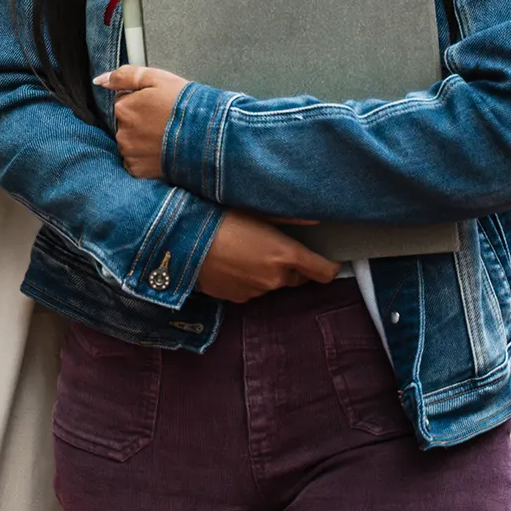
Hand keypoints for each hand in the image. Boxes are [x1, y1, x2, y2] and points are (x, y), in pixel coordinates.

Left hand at [94, 65, 189, 179]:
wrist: (209, 137)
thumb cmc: (185, 106)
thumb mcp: (156, 78)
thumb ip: (124, 76)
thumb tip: (100, 80)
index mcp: (123, 108)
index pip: (123, 102)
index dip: (141, 102)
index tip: (156, 105)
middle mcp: (122, 133)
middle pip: (124, 124)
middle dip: (140, 122)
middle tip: (162, 121)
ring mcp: (130, 153)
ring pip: (130, 143)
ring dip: (142, 140)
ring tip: (164, 136)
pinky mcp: (139, 171)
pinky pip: (136, 161)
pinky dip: (146, 157)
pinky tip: (161, 150)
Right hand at [197, 210, 341, 301]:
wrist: (180, 242)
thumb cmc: (218, 217)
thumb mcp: (255, 210)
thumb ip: (289, 218)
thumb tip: (317, 218)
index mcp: (285, 255)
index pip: (323, 272)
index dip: (329, 266)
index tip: (328, 258)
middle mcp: (275, 279)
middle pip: (297, 277)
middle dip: (291, 266)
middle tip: (274, 245)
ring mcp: (255, 292)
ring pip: (272, 283)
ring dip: (267, 272)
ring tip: (246, 250)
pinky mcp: (236, 299)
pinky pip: (252, 290)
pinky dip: (248, 279)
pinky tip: (232, 262)